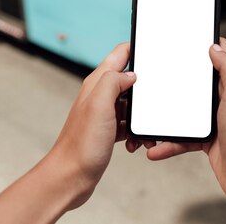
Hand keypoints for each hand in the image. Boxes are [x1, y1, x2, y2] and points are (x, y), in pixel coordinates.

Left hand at [0, 43, 145, 223]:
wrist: (71, 177)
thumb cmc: (81, 144)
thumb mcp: (99, 105)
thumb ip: (114, 81)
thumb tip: (131, 74)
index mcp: (97, 82)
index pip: (121, 53)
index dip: (137, 48)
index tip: (154, 51)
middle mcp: (100, 94)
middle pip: (130, 78)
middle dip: (146, 88)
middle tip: (154, 99)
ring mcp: (104, 112)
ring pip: (132, 103)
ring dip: (141, 114)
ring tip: (141, 128)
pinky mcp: (108, 129)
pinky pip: (129, 123)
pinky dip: (136, 131)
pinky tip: (134, 142)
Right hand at [142, 38, 225, 222]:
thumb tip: (216, 47)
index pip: (223, 56)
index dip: (207, 44)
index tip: (189, 38)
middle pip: (199, 83)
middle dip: (181, 78)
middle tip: (162, 71)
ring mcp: (216, 120)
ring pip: (187, 111)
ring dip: (170, 115)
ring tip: (154, 114)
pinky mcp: (208, 139)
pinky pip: (183, 137)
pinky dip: (170, 142)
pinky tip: (158, 147)